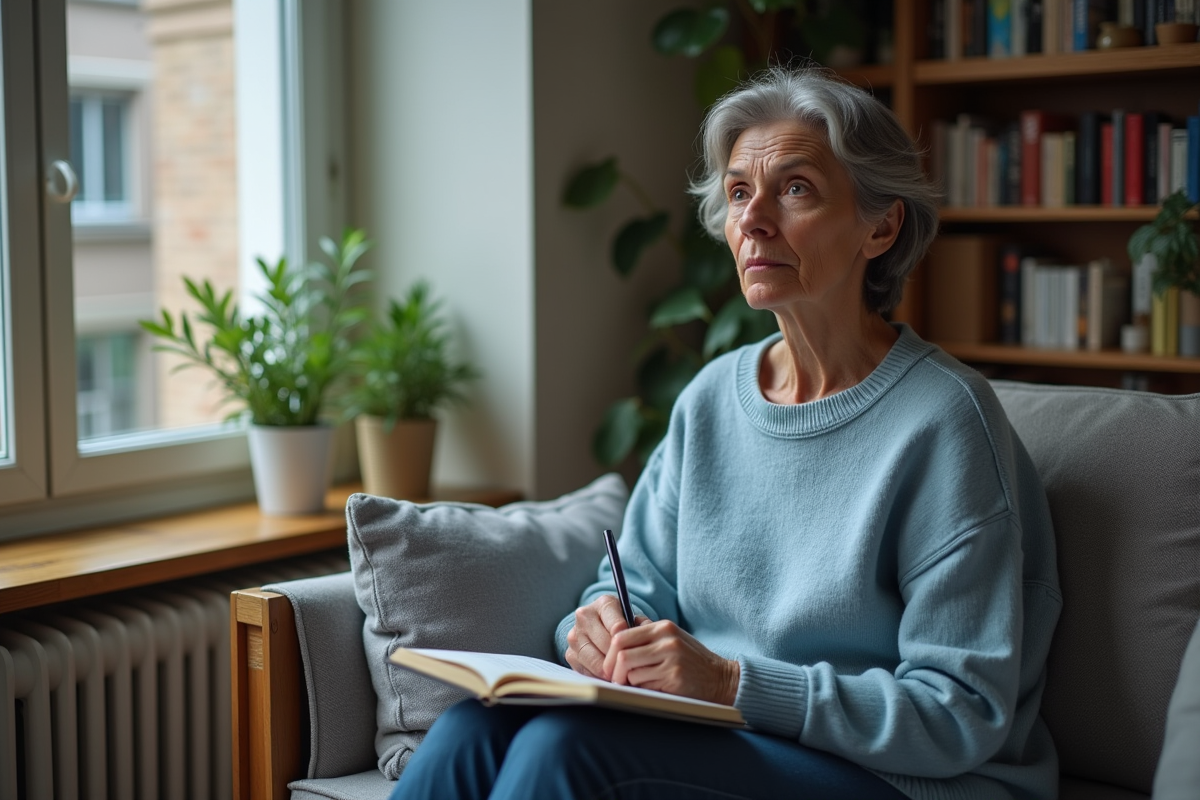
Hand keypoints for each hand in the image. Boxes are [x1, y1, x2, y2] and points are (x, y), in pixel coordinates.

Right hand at [565, 595, 640, 678]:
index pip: (617, 627)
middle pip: (605, 644)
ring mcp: (574, 635)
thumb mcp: (635, 621)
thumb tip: (649, 636)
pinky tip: (609, 678)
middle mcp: (585, 615)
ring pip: (594, 659)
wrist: (602, 629)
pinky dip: (598, 677)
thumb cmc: (623, 626)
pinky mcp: (569, 653)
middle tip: (632, 671)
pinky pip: (585, 670)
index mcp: (604, 603)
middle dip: (619, 660)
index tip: (637, 655)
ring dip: (609, 671)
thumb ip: (643, 628)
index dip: (629, 644)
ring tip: (622, 677)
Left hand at [604, 619, 740, 705]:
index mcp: (663, 628)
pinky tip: (653, 688)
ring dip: (629, 682)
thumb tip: (615, 636)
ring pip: (631, 672)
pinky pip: (644, 685)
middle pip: (622, 654)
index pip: (622, 635)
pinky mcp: (674, 678)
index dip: (610, 653)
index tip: (609, 665)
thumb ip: (647, 634)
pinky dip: (642, 689)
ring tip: (638, 684)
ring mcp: (671, 659)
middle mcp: (666, 641)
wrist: (721, 678)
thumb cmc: (691, 660)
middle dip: (613, 670)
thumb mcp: (672, 639)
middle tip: (615, 680)